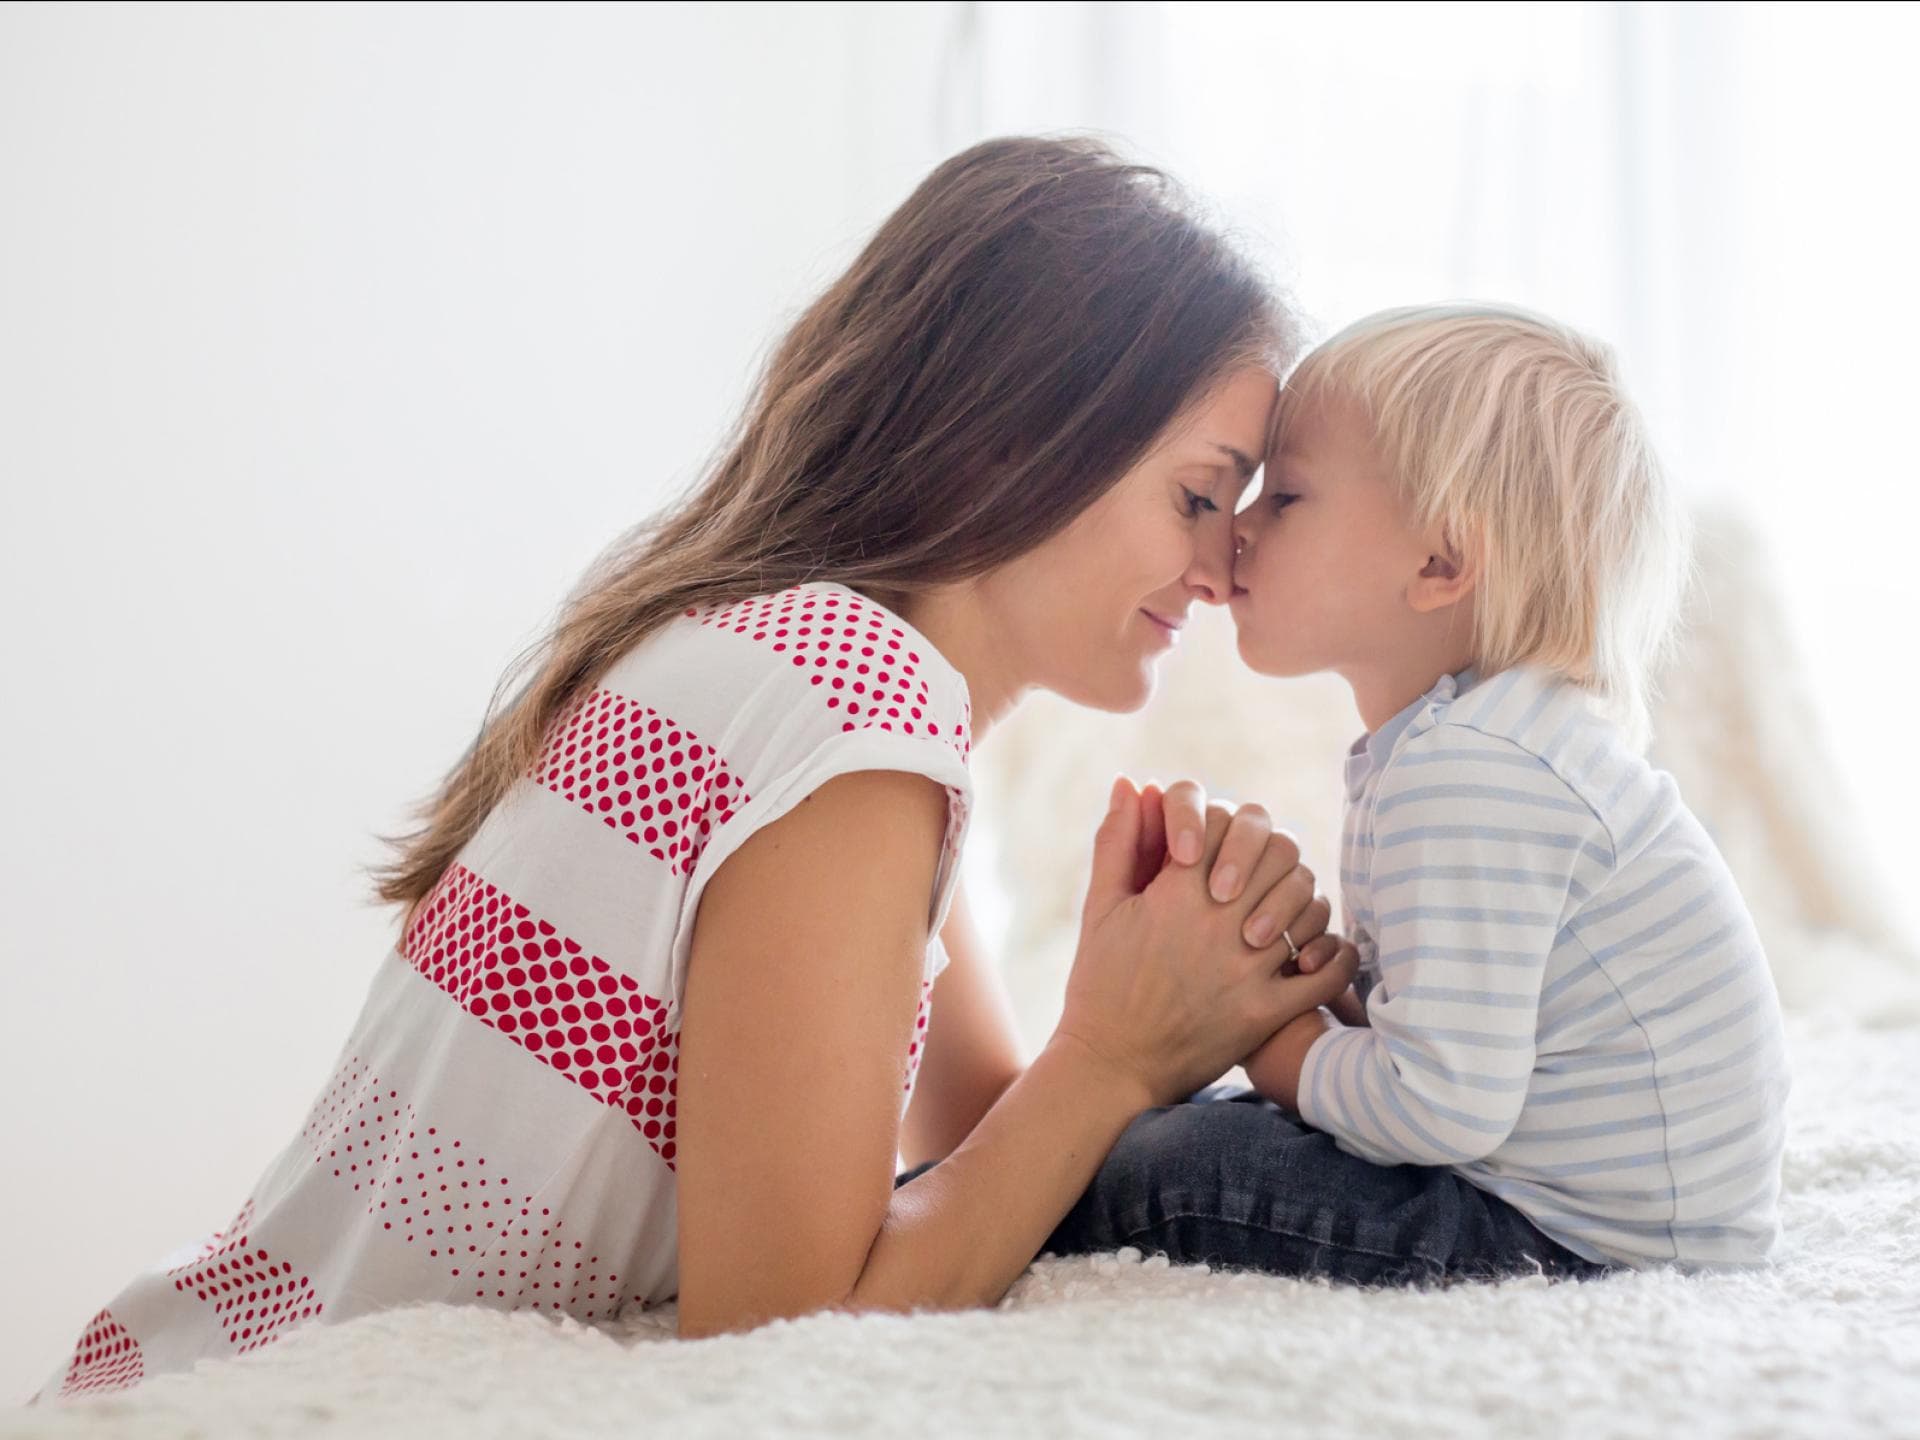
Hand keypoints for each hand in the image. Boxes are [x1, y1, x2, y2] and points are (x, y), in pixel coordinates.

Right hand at [1054, 778, 1358, 1108]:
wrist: (1111, 1067)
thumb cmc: (1100, 985)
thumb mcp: (1100, 908)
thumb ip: (1118, 840)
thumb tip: (1132, 782)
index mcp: (1175, 894)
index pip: (1227, 824)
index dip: (1228, 827)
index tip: (1217, 848)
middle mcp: (1217, 926)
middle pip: (1280, 856)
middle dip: (1273, 857)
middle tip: (1262, 873)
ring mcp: (1247, 970)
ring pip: (1309, 907)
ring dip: (1304, 901)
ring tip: (1288, 911)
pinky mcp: (1267, 1012)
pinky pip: (1327, 973)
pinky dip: (1335, 956)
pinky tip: (1320, 952)